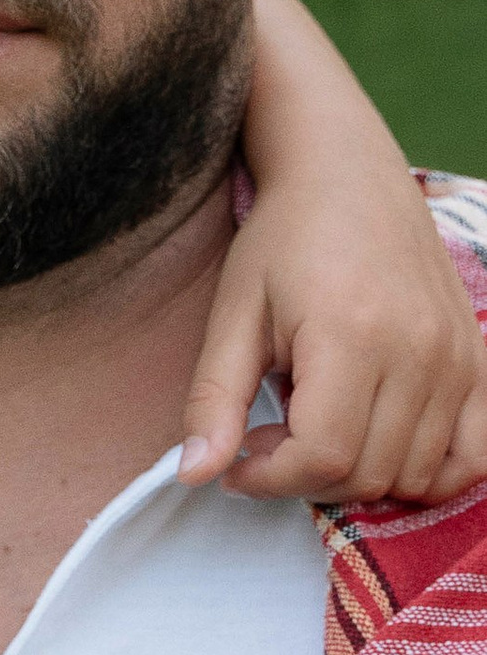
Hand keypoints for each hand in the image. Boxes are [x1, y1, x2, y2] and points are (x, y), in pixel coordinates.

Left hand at [184, 0, 486, 501]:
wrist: (346, 174)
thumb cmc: (282, 239)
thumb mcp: (232, 314)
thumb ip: (214, 399)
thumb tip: (194, 475)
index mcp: (352, 335)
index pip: (325, 457)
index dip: (271, 480)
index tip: (238, 463)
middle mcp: (418, 350)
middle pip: (369, 475)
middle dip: (306, 479)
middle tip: (270, 438)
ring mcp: (457, 357)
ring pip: (416, 475)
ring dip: (358, 476)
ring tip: (316, 428)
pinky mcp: (476, 360)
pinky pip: (473, 455)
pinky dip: (427, 473)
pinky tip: (377, 445)